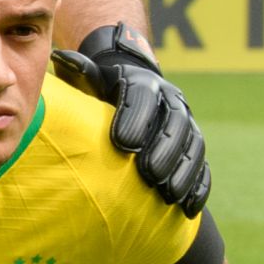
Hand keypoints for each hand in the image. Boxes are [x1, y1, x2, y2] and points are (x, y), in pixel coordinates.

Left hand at [57, 25, 206, 214]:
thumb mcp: (90, 77)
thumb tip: (60, 56)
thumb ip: (80, 71)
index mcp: (144, 84)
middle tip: (149, 176)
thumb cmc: (102, 85)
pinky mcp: (194, 144)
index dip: (134, 120)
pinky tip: (188, 206)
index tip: (122, 144)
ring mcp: (187, 123)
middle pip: (175, 126)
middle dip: (163, 152)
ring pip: (193, 146)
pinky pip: (203, 165)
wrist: (133, 83)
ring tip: (168, 194)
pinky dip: (198, 185)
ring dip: (183, 171)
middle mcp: (172, 101)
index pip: (142, 99)